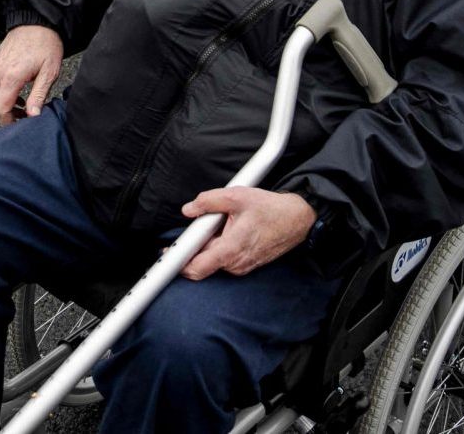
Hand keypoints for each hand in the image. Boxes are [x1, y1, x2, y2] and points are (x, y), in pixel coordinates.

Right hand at [0, 24, 63, 122]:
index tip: (22, 125)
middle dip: (8, 114)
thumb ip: (38, 95)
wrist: (36, 20)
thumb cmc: (46, 44)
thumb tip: (33, 116)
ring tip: (24, 104)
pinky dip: (3, 92)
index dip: (9, 122)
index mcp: (11, 76)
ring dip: (5, 103)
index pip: (0, 109)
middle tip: (25, 116)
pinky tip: (18, 91)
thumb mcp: (48, 72)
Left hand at [180, 188, 315, 279]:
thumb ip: (208, 201)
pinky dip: (219, 245)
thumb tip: (188, 209)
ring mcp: (242, 267)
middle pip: (202, 262)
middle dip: (193, 245)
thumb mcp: (236, 196)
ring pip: (213, 259)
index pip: (196, 268)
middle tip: (195, 224)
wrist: (297, 219)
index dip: (177, 263)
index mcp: (231, 249)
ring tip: (219, 222)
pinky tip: (227, 228)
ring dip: (208, 243)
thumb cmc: (269, 208)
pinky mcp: (246, 264)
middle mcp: (235, 264)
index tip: (166, 255)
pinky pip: (224, 258)